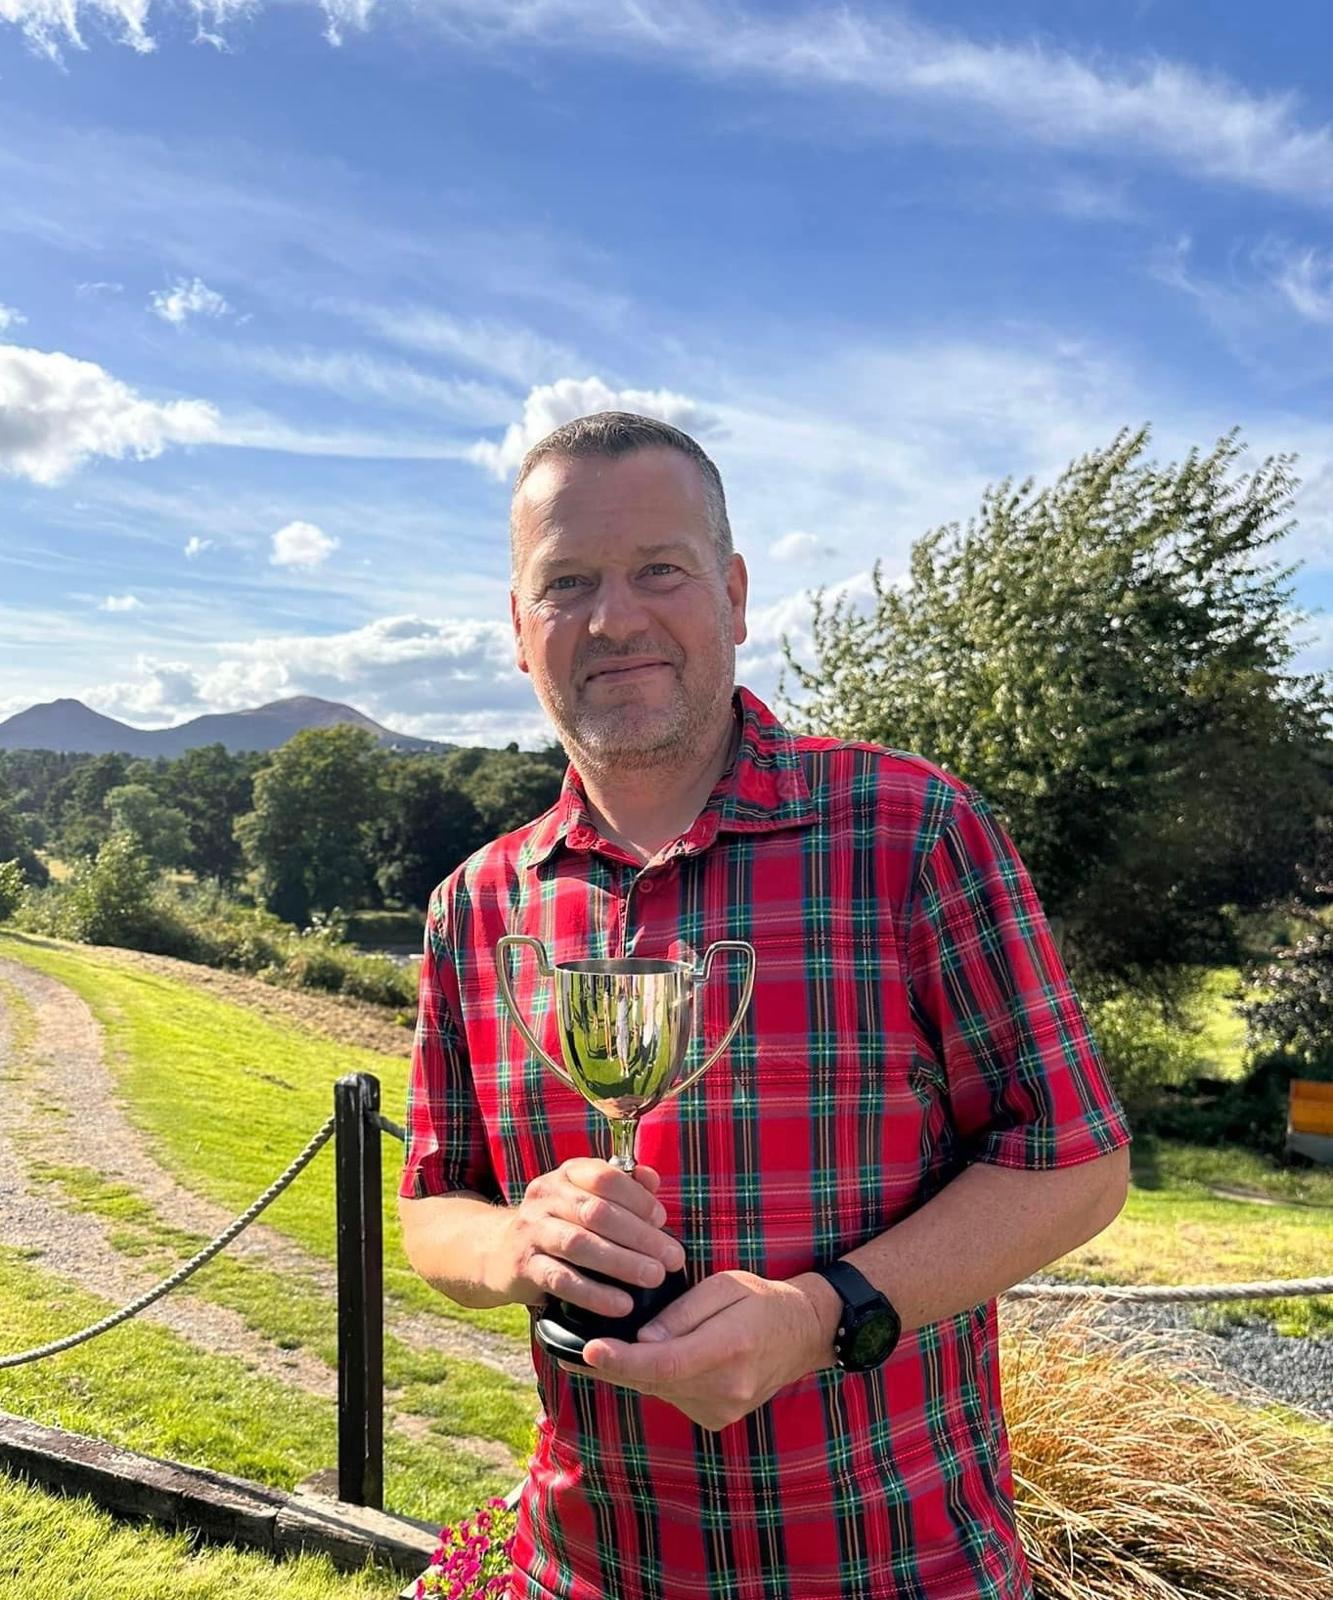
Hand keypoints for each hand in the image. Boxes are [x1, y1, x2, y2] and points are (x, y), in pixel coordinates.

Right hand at [492, 1159, 684, 1318]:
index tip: (662, 1220)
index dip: (637, 1198)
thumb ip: (623, 1187)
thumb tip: (653, 1179)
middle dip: (640, 1236)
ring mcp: (531, 1230)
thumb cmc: (559, 1223)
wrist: (499, 1252)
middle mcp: (545, 1196)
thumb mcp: (586, 1198)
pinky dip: (595, 1293)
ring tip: (653, 1277)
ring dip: (622, 1262)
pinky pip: (561, 1279)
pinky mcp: (523, 1266)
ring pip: (579, 1244)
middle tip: (672, 1258)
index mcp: (567, 1175)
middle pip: (597, 1212)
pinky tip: (621, 1304)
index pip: (605, 1177)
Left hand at [571, 1270, 838, 1431]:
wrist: (802, 1335)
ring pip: (658, 1390)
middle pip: (653, 1380)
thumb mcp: (725, 1286)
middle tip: (567, 1349)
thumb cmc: (761, 1300)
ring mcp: (722, 1410)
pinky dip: (653, 1379)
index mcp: (729, 1348)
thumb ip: (682, 1312)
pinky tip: (645, 1359)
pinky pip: (671, 1397)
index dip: (622, 1360)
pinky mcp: (716, 1418)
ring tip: (602, 1349)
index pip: (665, 1362)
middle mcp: (726, 1388)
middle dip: (610, 1365)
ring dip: (630, 1371)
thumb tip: (642, 1338)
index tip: (588, 1350)